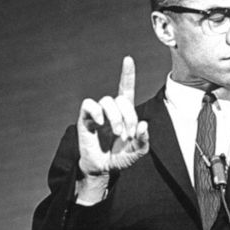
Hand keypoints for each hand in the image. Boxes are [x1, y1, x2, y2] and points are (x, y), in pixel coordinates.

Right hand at [77, 56, 148, 176]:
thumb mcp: (137, 151)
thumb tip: (144, 125)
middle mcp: (111, 110)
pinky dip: (97, 112)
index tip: (128, 59)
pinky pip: (89, 105)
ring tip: (117, 134)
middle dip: (129, 116)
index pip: (126, 89)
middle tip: (128, 135)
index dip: (127, 74)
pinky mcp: (86, 119)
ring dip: (116, 118)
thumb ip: (143, 140)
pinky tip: (101, 124)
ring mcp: (98, 113)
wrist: (103, 170)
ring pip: (107, 101)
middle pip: (121, 99)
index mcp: (124, 113)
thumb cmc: (120, 158)